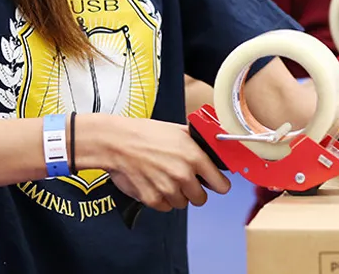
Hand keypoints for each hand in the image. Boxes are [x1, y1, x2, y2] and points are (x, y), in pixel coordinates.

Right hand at [90, 114, 230, 211]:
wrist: (117, 143)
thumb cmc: (145, 134)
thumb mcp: (178, 130)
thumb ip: (198, 143)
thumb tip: (213, 147)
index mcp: (194, 157)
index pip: (221, 185)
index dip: (218, 185)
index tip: (215, 184)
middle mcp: (183, 175)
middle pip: (201, 199)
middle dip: (195, 191)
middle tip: (184, 181)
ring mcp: (168, 189)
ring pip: (183, 204)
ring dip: (177, 195)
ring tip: (165, 179)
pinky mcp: (152, 199)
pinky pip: (165, 207)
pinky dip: (161, 199)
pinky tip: (155, 184)